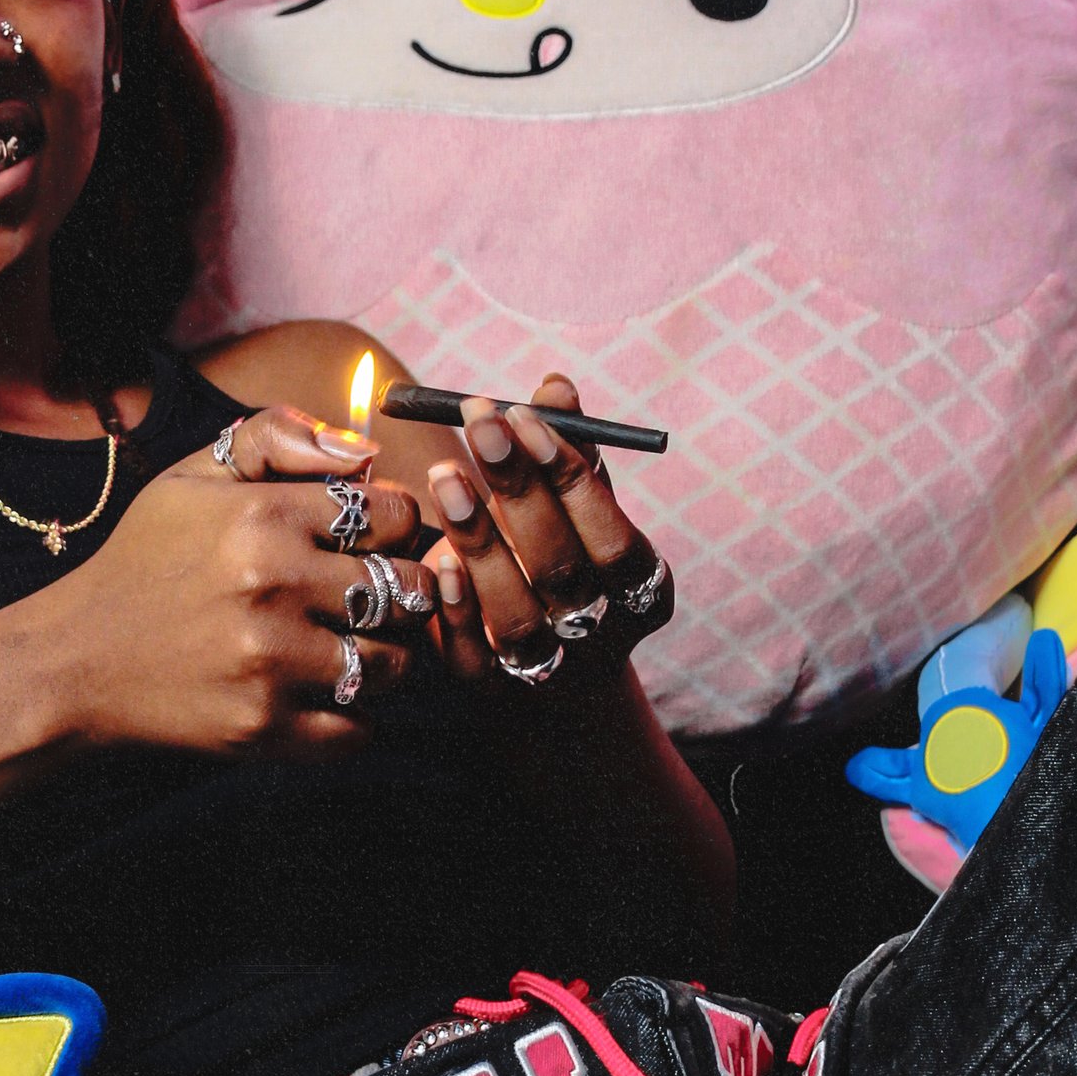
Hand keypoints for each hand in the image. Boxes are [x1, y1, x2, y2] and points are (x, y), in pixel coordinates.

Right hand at [48, 406, 432, 752]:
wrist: (77, 659)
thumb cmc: (146, 559)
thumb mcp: (194, 476)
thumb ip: (276, 438)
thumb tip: (367, 453)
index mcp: (265, 514)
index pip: (398, 515)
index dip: (396, 527)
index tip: (370, 542)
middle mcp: (275, 583)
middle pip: (409, 590)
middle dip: (402, 593)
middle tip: (371, 600)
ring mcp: (272, 661)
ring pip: (396, 663)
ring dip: (385, 657)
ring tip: (347, 646)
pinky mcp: (263, 726)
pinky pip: (360, 730)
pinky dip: (355, 719)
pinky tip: (324, 695)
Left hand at [418, 375, 670, 689]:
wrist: (559, 681)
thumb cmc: (572, 566)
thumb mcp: (583, 514)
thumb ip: (572, 453)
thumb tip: (555, 385)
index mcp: (640, 588)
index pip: (612, 536)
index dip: (571, 477)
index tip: (525, 416)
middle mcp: (599, 632)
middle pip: (562, 569)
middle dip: (520, 491)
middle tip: (480, 422)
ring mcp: (546, 668)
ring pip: (516, 614)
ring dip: (480, 542)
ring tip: (445, 474)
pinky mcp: (491, 690)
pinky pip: (472, 655)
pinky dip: (457, 608)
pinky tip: (435, 559)